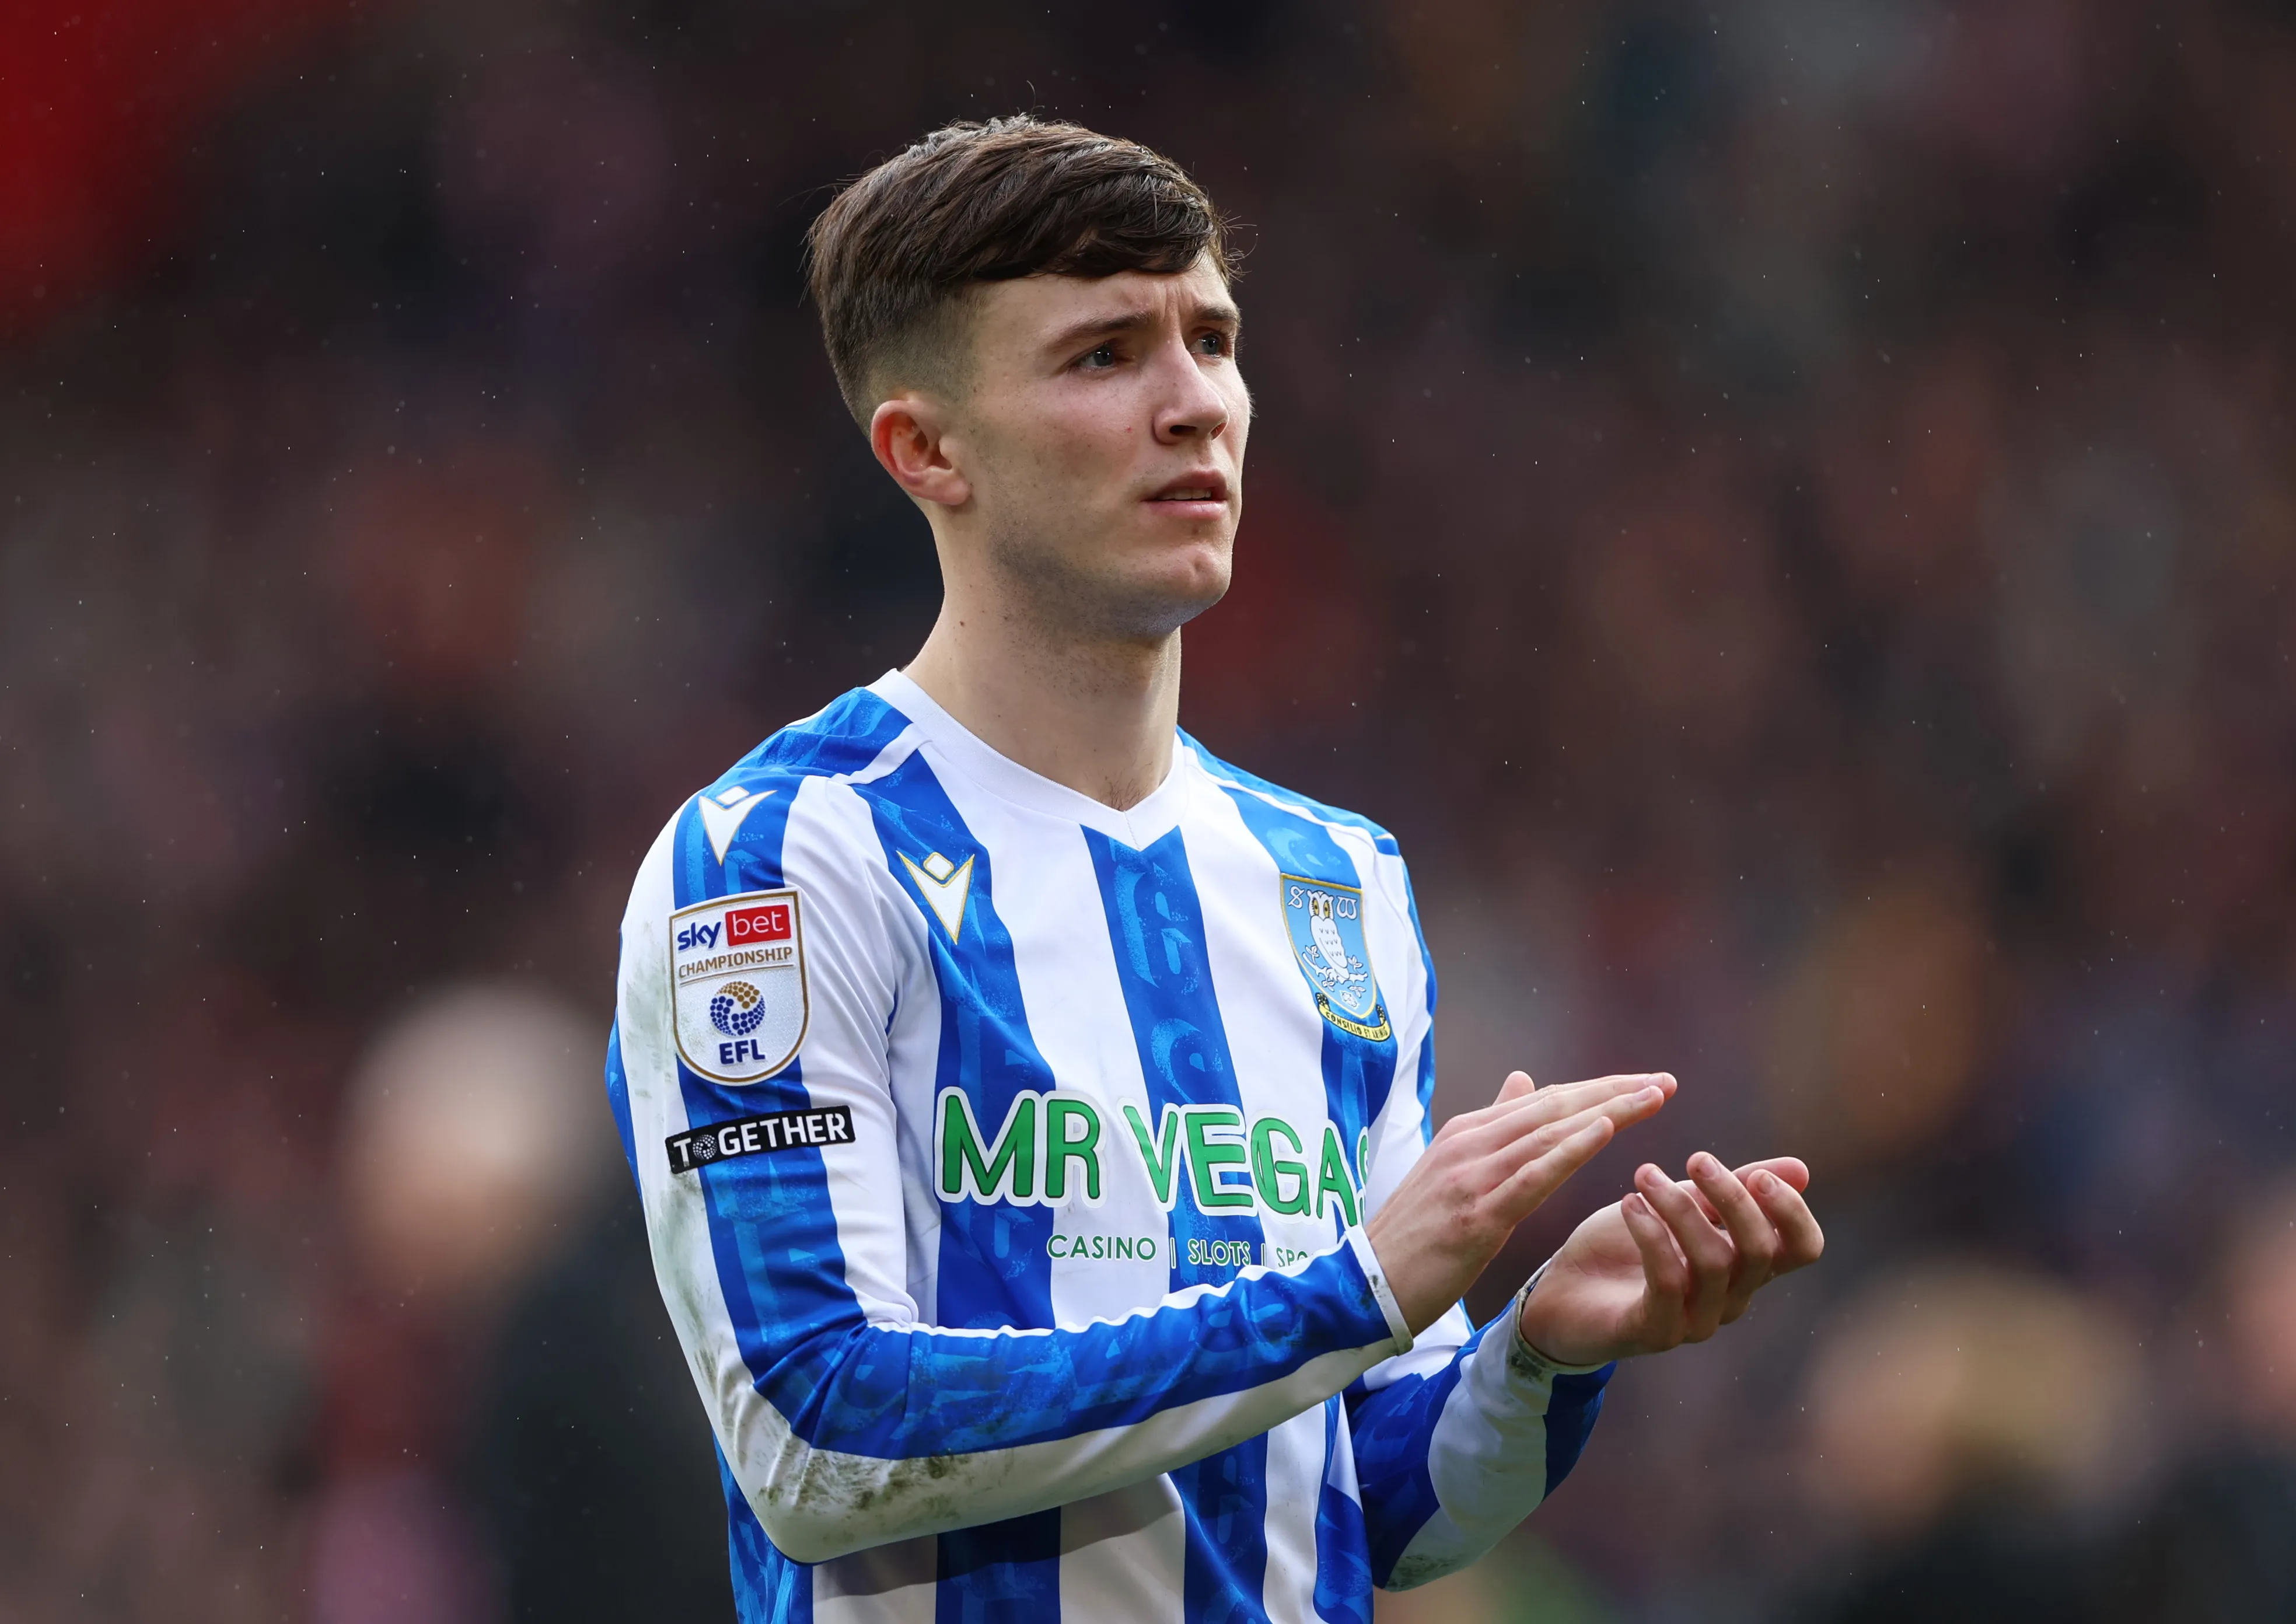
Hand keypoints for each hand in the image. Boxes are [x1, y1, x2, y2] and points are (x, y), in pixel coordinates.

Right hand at [1365, 1070, 1673, 1333]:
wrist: (1365, 1286)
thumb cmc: (1413, 1235)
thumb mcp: (1450, 1170)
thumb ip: (1492, 1126)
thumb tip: (1524, 1080)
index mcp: (1467, 1132)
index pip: (1545, 1100)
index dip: (1599, 1090)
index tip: (1646, 1083)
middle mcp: (1470, 1142)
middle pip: (1555, 1106)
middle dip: (1614, 1092)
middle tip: (1666, 1083)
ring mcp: (1472, 1175)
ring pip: (1551, 1132)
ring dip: (1608, 1111)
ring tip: (1653, 1098)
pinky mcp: (1476, 1214)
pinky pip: (1532, 1175)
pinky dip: (1571, 1148)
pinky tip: (1606, 1131)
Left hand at [1515, 1153, 1823, 1366]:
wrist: (1560, 1295)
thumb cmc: (1623, 1248)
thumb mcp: (1678, 1206)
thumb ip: (1730, 1190)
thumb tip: (1800, 1168)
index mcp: (1745, 1267)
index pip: (1802, 1249)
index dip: (1792, 1212)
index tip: (1757, 1173)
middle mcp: (1731, 1298)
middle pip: (1760, 1251)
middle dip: (1732, 1198)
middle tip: (1695, 1159)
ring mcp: (1696, 1321)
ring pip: (1713, 1262)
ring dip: (1680, 1208)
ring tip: (1644, 1173)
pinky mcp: (1655, 1332)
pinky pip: (1668, 1282)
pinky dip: (1651, 1235)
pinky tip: (1628, 1204)